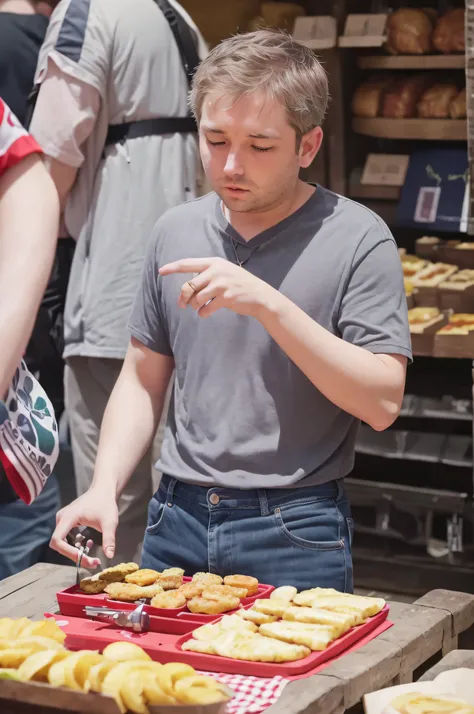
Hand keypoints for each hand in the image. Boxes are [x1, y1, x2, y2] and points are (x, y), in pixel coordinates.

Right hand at [49, 487, 118, 567]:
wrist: (104, 491)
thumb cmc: (106, 504)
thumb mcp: (110, 522)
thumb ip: (109, 539)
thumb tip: (109, 556)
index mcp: (68, 517)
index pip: (57, 540)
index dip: (68, 553)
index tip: (85, 558)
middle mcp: (61, 518)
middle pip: (59, 544)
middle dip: (75, 556)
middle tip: (93, 562)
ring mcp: (62, 520)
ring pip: (62, 543)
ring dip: (75, 552)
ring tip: (92, 556)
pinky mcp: (66, 522)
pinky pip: (65, 539)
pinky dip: (75, 546)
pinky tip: (88, 544)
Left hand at [159, 257, 274, 318]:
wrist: (259, 296)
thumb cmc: (239, 285)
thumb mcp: (224, 273)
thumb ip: (207, 276)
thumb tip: (187, 288)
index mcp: (214, 262)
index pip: (188, 263)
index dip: (173, 267)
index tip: (160, 271)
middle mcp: (216, 271)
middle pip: (189, 285)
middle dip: (183, 297)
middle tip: (182, 304)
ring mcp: (222, 283)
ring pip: (196, 298)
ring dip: (194, 306)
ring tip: (199, 308)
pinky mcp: (226, 297)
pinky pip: (206, 308)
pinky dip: (203, 313)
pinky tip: (206, 313)